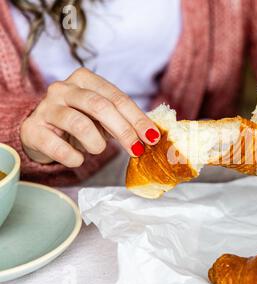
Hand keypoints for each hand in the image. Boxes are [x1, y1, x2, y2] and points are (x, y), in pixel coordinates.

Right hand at [20, 67, 160, 166]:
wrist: (40, 131)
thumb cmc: (79, 121)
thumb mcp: (102, 116)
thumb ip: (123, 120)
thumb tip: (151, 135)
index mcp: (85, 79)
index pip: (117, 97)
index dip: (137, 118)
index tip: (152, 137)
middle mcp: (63, 88)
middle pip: (100, 107)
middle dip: (123, 130)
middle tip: (136, 149)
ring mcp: (46, 107)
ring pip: (80, 124)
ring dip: (96, 144)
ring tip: (98, 149)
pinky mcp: (32, 129)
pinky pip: (57, 146)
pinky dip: (73, 157)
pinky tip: (77, 158)